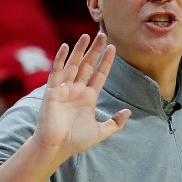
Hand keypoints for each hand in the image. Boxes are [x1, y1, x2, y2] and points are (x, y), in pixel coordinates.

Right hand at [32, 33, 129, 162]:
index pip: (99, 74)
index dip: (106, 61)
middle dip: (95, 50)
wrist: (57, 147)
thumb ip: (115, 122)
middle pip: (88, 65)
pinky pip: (57, 71)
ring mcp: (64, 88)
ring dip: (80, 50)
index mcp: (89, 97)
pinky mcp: (52, 90)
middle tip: (103, 34)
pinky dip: (60, 59)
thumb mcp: (101, 131)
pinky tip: (65, 46)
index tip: (113, 48)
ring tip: (87, 36)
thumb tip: (128, 112)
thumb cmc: (76, 141)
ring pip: (74, 64)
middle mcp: (77, 90)